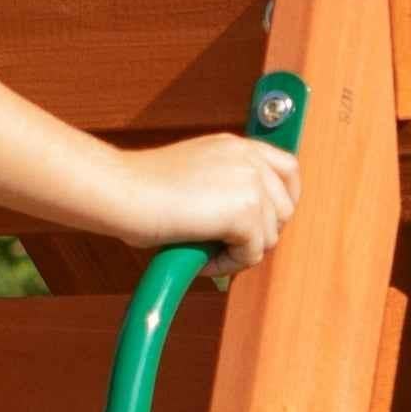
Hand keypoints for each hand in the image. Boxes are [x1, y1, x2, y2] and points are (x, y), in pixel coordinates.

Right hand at [101, 132, 301, 275]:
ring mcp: (250, 182)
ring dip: (239, 252)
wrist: (122, 191)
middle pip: (285, 209)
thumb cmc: (139, 190)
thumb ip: (221, 189)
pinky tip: (200, 258)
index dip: (284, 200)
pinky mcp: (245, 211)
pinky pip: (251, 254)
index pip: (288, 168)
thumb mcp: (192, 177)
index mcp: (235, 146)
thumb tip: (240, 227)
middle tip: (224, 245)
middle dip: (259, 234)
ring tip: (204, 251)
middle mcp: (248, 158)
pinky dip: (227, 265)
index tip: (268, 223)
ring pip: (270, 236)